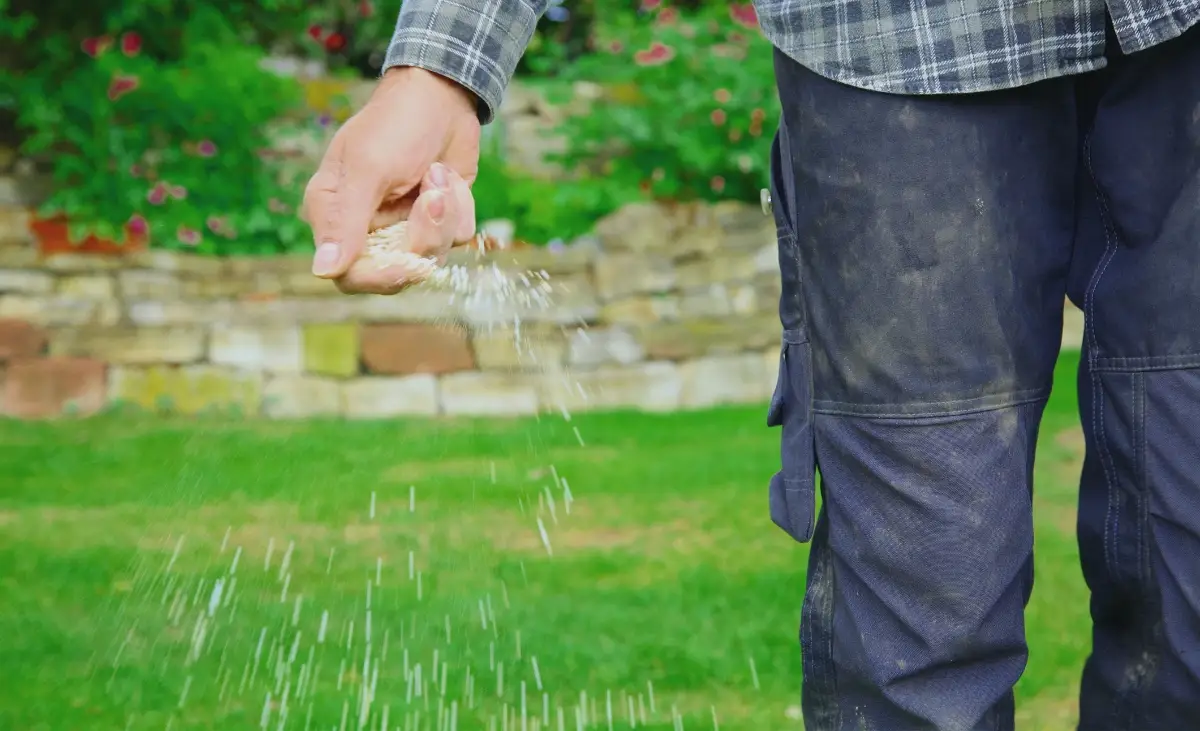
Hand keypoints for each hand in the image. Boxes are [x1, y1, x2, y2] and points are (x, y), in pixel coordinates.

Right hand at [302, 67, 480, 293]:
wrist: (441, 95)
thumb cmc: (395, 124)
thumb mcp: (368, 169)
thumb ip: (345, 221)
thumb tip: (322, 272)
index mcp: (335, 215)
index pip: (350, 275)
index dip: (381, 277)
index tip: (411, 262)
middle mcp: (366, 227)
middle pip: (397, 271)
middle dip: (424, 236)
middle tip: (433, 195)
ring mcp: (404, 226)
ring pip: (433, 256)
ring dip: (445, 215)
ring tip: (439, 173)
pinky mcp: (436, 220)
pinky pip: (457, 237)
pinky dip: (460, 207)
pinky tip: (448, 175)